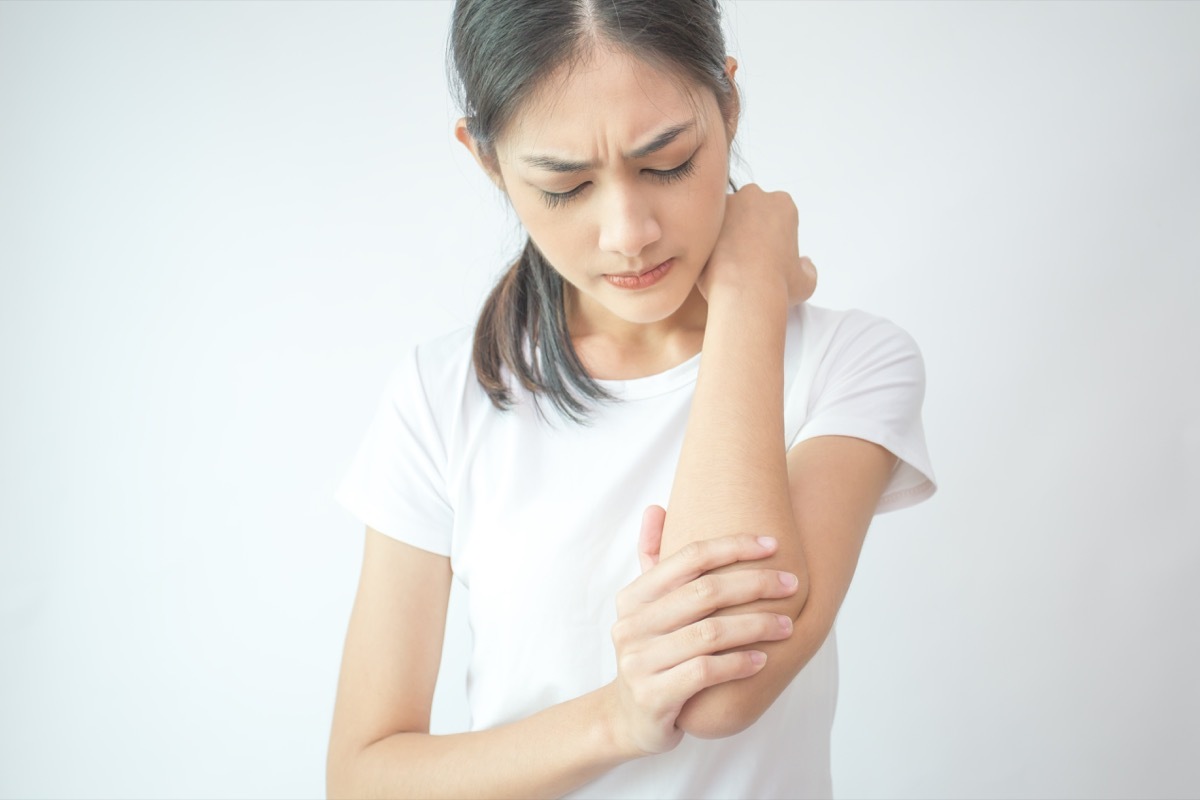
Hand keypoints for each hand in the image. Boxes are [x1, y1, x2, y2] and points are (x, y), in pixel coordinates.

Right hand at [603, 506, 801, 756]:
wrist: (627, 718)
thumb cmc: (651, 653)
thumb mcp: (645, 608)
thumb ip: (652, 559)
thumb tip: (656, 507)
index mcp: (633, 597)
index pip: (688, 558)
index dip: (733, 547)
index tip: (774, 544)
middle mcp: (632, 625)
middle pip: (705, 593)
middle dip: (755, 584)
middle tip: (792, 584)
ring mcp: (640, 662)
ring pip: (710, 633)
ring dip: (756, 626)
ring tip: (787, 625)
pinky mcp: (653, 696)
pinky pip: (705, 672)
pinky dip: (739, 663)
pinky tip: (763, 660)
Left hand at [696, 183, 816, 306]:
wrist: (744, 293)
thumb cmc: (777, 286)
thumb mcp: (806, 281)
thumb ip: (807, 268)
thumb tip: (804, 263)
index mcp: (783, 204)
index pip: (776, 215)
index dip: (772, 236)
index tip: (767, 255)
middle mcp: (755, 195)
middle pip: (749, 210)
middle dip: (747, 228)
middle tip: (745, 257)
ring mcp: (727, 204)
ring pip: (725, 217)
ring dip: (725, 233)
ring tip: (725, 262)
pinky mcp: (703, 218)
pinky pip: (704, 229)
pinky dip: (708, 243)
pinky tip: (711, 263)